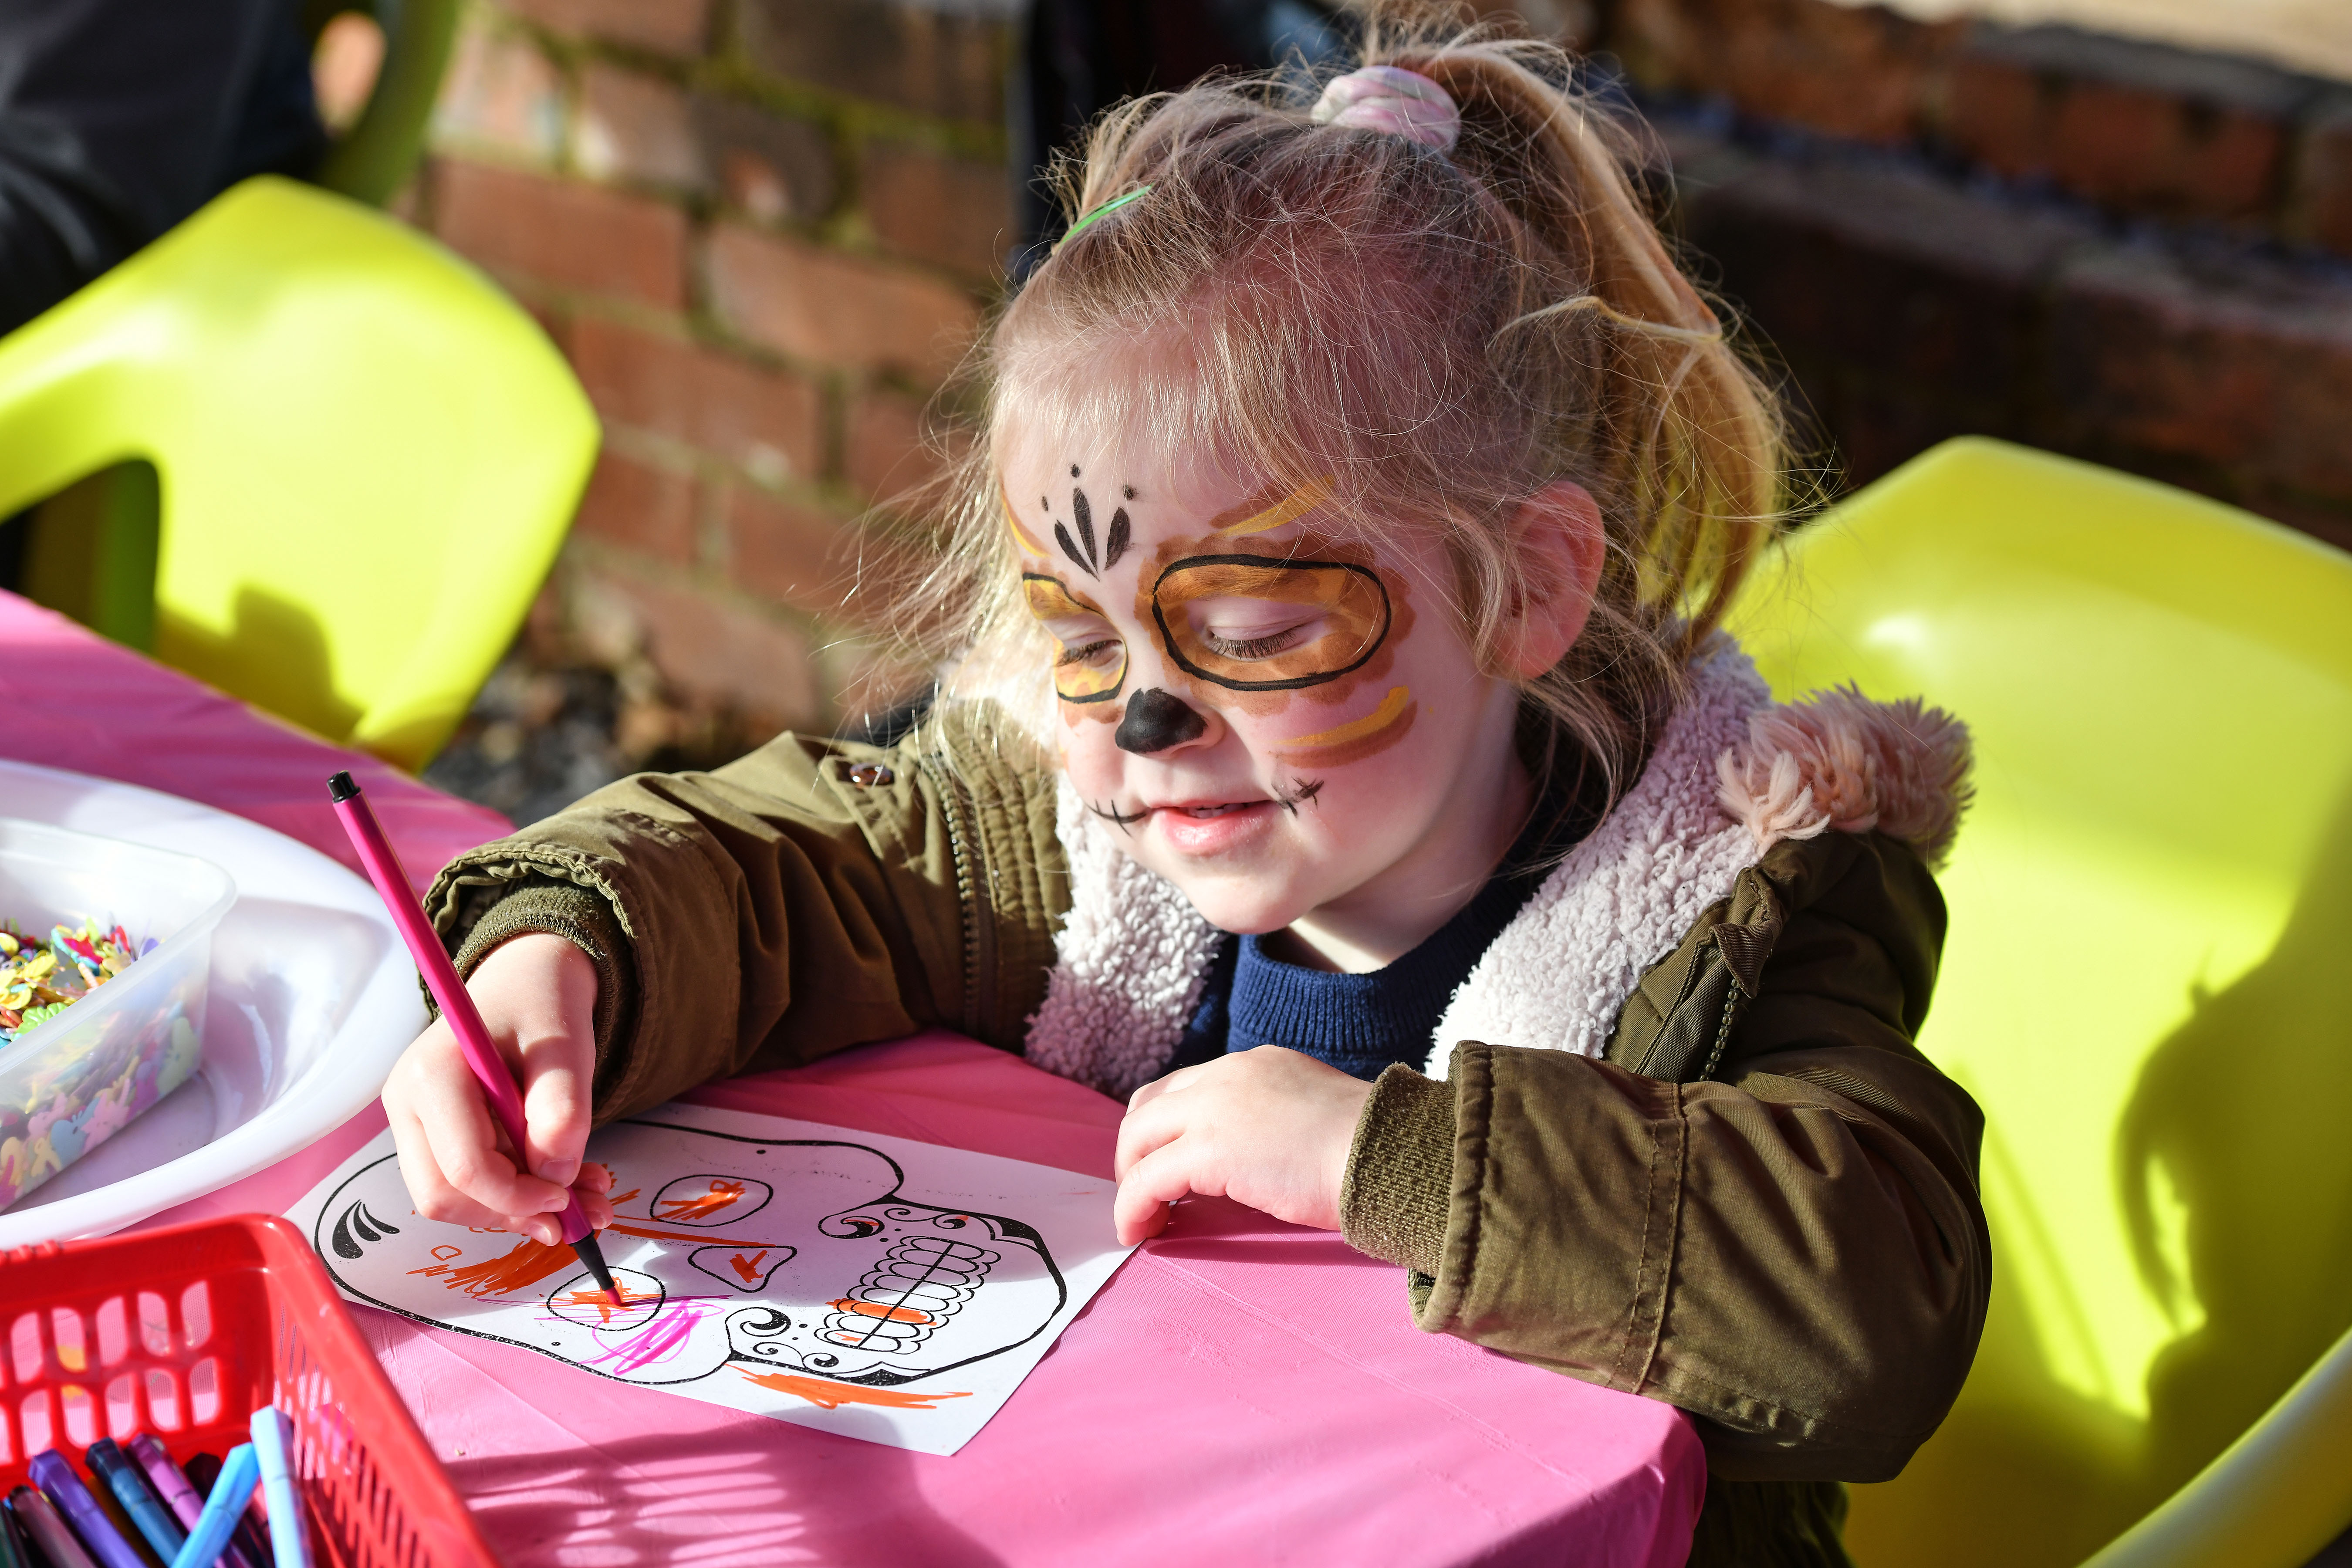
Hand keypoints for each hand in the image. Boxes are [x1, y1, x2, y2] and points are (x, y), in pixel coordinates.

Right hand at [381, 932, 614, 1244]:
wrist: (526, 982)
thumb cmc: (542, 1005)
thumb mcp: (566, 1047)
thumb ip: (562, 1109)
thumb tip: (555, 1177)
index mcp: (431, 1074)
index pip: (464, 1167)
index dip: (518, 1197)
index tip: (570, 1196)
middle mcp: (406, 1103)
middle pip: (443, 1196)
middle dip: (512, 1213)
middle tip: (583, 1210)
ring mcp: (413, 1122)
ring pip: (453, 1199)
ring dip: (519, 1211)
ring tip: (586, 1196)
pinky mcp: (432, 1135)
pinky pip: (466, 1185)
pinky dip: (514, 1196)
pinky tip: (563, 1183)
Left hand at [1112, 1046, 1374, 1245]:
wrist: (1392, 1154)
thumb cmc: (1372, 1150)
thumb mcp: (1312, 1119)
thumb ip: (1274, 1124)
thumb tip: (1250, 1162)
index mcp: (1258, 1065)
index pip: (1188, 1086)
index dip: (1166, 1127)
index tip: (1167, 1165)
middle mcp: (1229, 1074)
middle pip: (1149, 1105)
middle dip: (1137, 1150)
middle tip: (1145, 1193)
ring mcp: (1216, 1107)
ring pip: (1139, 1138)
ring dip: (1130, 1181)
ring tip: (1140, 1218)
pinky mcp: (1210, 1150)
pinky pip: (1146, 1180)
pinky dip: (1133, 1207)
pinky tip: (1140, 1231)